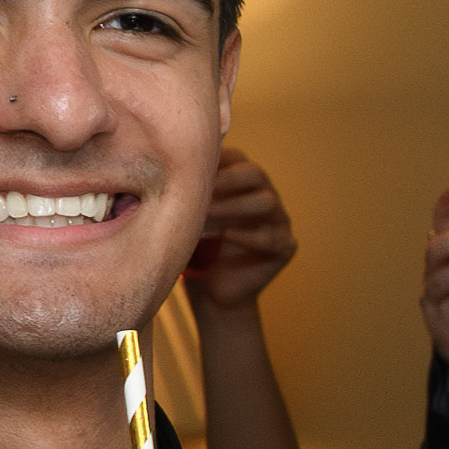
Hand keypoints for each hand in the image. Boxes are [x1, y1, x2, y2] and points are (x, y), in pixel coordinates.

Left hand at [190, 151, 299, 319]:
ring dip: (235, 206)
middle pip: (255, 174)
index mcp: (244, 181)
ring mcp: (279, 220)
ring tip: (208, 214)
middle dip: (227, 179)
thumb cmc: (198, 246)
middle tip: (202, 190)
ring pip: (266, 201)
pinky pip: (270, 237)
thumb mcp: (191, 216)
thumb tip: (164, 168)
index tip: (189, 170)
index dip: (215, 161)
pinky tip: (225, 236)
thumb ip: (188, 192)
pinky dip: (247, 236)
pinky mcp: (284, 246)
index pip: (236, 158)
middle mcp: (265, 194)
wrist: (213, 290)